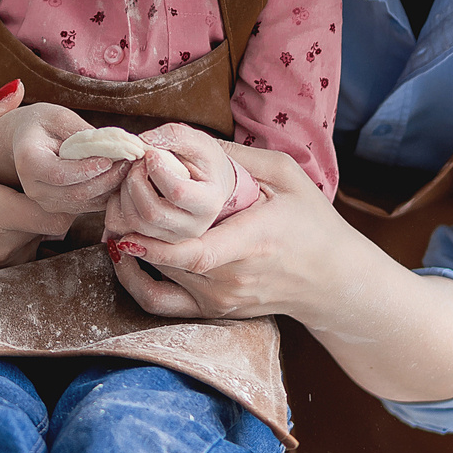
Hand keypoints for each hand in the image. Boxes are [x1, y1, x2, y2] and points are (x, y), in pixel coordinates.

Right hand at [0, 83, 73, 298]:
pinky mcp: (3, 270)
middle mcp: (6, 243)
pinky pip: (31, 242)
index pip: (58, 207)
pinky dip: (27, 223)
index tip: (58, 159)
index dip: (68, 184)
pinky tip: (6, 204)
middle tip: (45, 162)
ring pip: (47, 230)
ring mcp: (7, 261)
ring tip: (21, 181)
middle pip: (59, 216)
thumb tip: (17, 88)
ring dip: (42, 205)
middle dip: (59, 189)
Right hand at [0, 102, 129, 220]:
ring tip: (126, 166)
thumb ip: (83, 132)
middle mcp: (34, 188)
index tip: (110, 159)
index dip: (87, 169)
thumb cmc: (41, 125)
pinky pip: (89, 206)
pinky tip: (118, 176)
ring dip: (110, 186)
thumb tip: (117, 145)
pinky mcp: (60, 209)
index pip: (60, 174)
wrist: (25, 142)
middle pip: (76, 192)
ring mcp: (46, 203)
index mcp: (28, 162)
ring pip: (86, 202)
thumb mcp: (58, 117)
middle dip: (107, 178)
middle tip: (128, 160)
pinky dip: (107, 193)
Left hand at [102, 123, 237, 248]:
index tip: (150, 153)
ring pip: (134, 222)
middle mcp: (193, 228)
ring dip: (124, 192)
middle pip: (152, 212)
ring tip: (133, 174)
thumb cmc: (203, 162)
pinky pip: (121, 227)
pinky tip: (127, 190)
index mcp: (209, 203)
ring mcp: (173, 238)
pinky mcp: (153, 240)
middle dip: (136, 181)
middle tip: (137, 162)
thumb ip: (174, 136)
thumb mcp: (196, 142)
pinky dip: (116, 205)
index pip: (177, 192)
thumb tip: (144, 141)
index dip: (157, 169)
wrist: (208, 184)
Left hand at [107, 142, 452, 405]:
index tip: (123, 216)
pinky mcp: (211, 311)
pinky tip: (124, 251)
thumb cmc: (312, 224)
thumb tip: (183, 140)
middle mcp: (230, 278)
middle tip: (116, 196)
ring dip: (130, 245)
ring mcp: (218, 299)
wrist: (335, 282)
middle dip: (132, 227)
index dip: (152, 241)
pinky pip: (158, 304)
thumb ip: (237, 158)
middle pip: (165, 259)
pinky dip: (134, 280)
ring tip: (119, 214)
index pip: (193, 254)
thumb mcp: (286, 176)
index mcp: (251, 244)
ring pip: (156, 275)